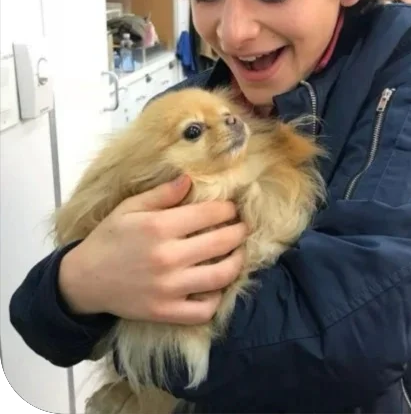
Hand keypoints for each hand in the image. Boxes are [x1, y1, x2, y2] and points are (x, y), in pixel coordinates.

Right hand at [58, 176, 246, 323]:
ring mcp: (169, 288)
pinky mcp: (166, 312)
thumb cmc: (109, 238)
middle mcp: (168, 257)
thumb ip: (162, 194)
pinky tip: (217, 285)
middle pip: (222, 242)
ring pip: (221, 276)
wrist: (85, 280)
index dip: (228, 209)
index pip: (210, 214)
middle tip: (242, 227)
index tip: (232, 208)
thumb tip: (190, 179)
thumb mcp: (129, 208)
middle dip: (240, 231)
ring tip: (238, 253)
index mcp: (159, 227)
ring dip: (238, 262)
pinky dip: (218, 298)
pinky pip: (205, 310)